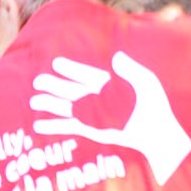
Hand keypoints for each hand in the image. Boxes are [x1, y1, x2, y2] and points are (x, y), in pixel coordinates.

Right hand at [26, 51, 190, 185]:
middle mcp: (97, 98)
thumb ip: (131, 70)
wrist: (157, 133)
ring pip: (66, 107)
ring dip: (50, 105)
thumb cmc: (156, 107)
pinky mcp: (91, 130)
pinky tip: (39, 125)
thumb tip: (117, 57)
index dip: (70, 70)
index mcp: (108, 84)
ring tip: (33, 101)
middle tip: (37, 81)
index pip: (84, 74)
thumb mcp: (146, 83)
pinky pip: (69, 126)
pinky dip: (54, 126)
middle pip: (70, 89)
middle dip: (53, 86)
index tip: (55, 64)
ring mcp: (93, 114)